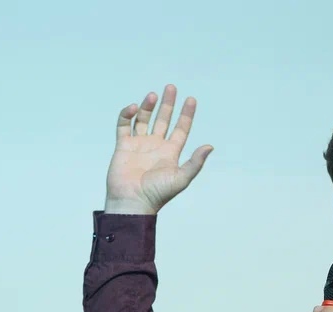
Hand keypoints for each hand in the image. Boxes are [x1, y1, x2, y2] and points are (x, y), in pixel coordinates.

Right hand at [104, 84, 213, 214]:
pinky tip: (133, 107)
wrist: (132, 202)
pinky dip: (127, 114)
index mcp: (170, 153)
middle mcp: (155, 146)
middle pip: (163, 119)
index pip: (181, 129)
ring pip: (144, 119)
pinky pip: (124, 125)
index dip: (186, 114)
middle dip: (168, 104)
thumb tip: (210, 146)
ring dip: (148, 107)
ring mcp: (139, 145)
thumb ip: (195, 162)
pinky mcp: (123, 146)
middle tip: (171, 87)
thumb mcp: (181, 178)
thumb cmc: (157, 194)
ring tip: (153, 95)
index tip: (191, 99)